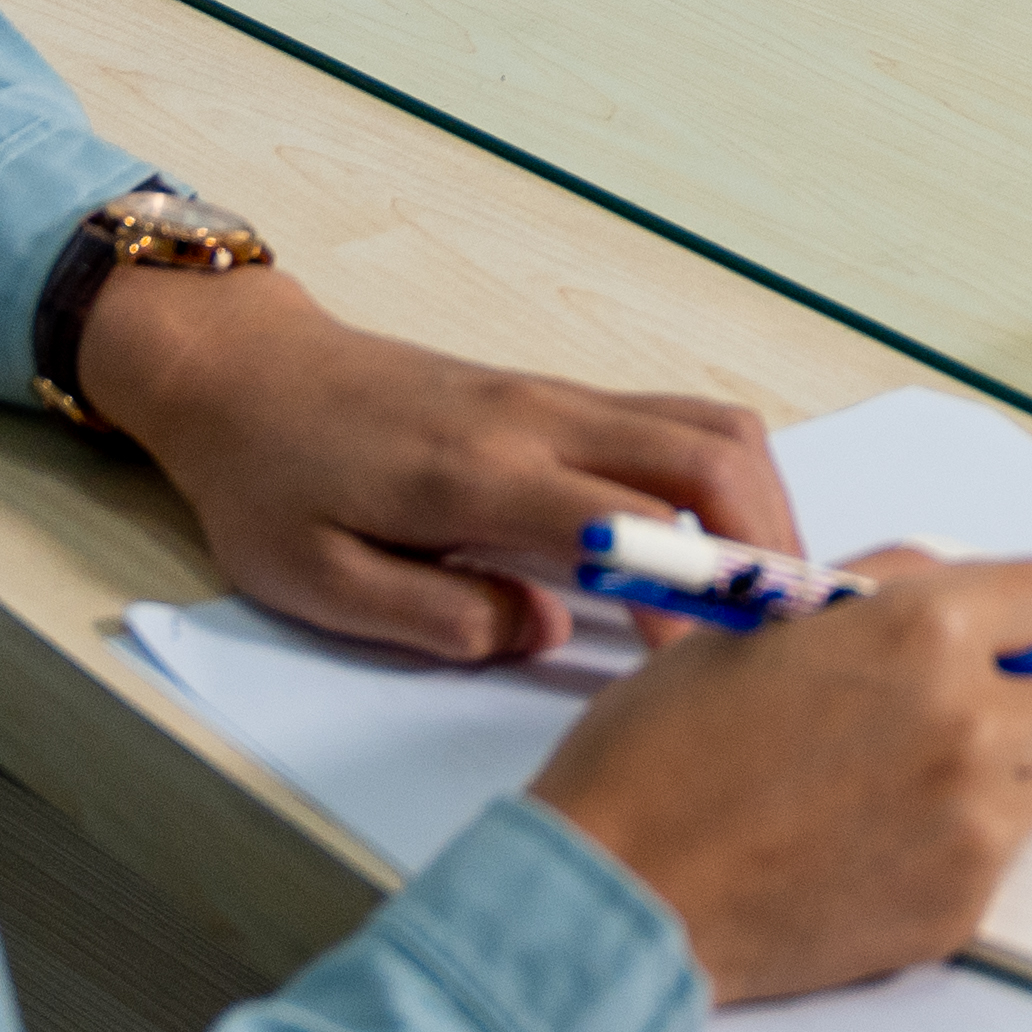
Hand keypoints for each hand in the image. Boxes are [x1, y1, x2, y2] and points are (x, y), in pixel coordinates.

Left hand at [77, 255, 801, 664]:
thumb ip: (436, 619)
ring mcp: (558, 397)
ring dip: (761, 508)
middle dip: (771, 544)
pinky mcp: (561, 396)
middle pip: (712, 452)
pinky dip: (726, 483)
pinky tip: (714, 550)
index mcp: (477, 473)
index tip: (721, 660)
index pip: (629, 520)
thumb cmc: (269, 480)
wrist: (246, 372)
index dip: (696, 589)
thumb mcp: (317, 583)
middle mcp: (538, 419)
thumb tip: (546, 633)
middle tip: (785, 632)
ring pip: (712, 426)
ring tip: (759, 597)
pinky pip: (679, 422)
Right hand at [529, 550, 1031, 1000]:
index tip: (988, 633)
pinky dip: (950, 847)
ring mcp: (973, 827)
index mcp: (924, 634)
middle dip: (1009, 698)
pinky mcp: (960, 908)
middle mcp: (969, 725)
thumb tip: (941, 587)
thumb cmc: (662, 755)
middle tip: (930, 713)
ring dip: (989, 775)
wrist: (617, 893)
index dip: (1013, 613)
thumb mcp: (756, 624)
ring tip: (886, 785)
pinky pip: (993, 859)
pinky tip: (866, 845)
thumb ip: (874, 596)